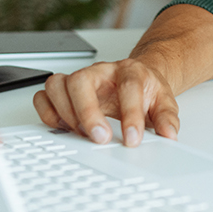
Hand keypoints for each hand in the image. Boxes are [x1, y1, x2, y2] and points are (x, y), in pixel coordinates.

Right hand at [32, 59, 179, 146]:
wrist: (137, 78)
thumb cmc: (146, 90)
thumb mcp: (164, 102)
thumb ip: (167, 118)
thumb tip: (169, 134)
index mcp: (129, 72)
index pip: (128, 88)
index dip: (130, 115)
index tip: (132, 139)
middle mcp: (100, 72)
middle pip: (81, 80)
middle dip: (88, 112)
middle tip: (99, 138)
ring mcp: (80, 79)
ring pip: (57, 84)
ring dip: (65, 112)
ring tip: (80, 134)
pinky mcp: (64, 90)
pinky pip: (43, 96)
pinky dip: (48, 113)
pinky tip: (63, 128)